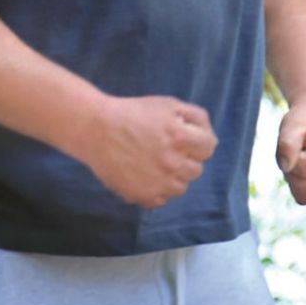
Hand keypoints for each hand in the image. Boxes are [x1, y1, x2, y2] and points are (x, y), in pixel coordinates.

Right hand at [78, 96, 217, 209]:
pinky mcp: (143, 196)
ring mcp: (159, 183)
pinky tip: (144, 175)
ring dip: (172, 177)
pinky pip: (162, 200)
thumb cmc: (132, 112)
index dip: (199, 142)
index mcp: (181, 138)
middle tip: (165, 150)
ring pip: (181, 188)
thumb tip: (209, 136)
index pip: (209, 148)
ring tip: (153, 164)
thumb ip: (195, 117)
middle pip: (196, 169)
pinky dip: (156, 190)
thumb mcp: (168, 104)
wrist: (96, 129)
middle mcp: (173, 163)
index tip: (185, 140)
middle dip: (185, 159)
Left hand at [276, 103, 305, 204]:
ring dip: (294, 178)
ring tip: (301, 159)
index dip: (292, 156)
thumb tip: (285, 167)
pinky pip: (305, 198)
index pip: (304, 168)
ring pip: (303, 196)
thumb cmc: (304, 121)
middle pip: (303, 187)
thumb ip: (287, 144)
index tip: (298, 141)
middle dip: (292, 170)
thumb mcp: (292, 126)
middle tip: (298, 151)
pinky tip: (303, 168)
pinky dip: (298, 185)